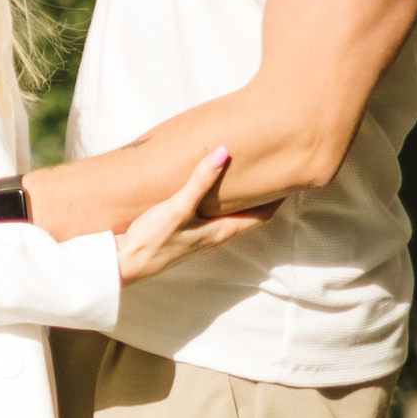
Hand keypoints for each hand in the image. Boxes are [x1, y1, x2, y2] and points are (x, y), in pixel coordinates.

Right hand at [114, 145, 270, 284]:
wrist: (124, 264)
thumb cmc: (152, 240)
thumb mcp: (177, 208)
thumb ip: (200, 182)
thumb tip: (224, 153)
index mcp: (221, 232)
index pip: (262, 215)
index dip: (278, 198)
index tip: (292, 178)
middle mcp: (215, 235)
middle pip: (249, 215)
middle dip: (262, 196)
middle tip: (272, 171)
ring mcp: (199, 236)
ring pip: (230, 215)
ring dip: (240, 199)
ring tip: (246, 176)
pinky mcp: (184, 233)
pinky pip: (211, 215)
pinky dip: (219, 202)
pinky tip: (209, 190)